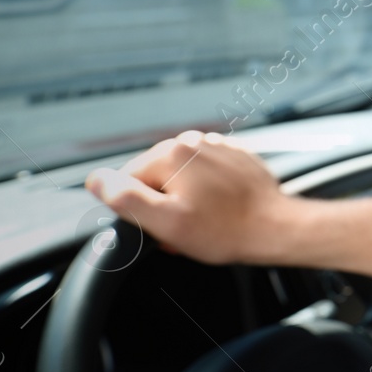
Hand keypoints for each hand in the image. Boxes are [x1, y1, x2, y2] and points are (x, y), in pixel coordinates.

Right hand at [84, 130, 299, 265]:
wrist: (275, 228)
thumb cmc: (224, 230)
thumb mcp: (165, 223)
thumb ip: (125, 199)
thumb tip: (96, 180)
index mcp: (170, 153)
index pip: (128, 181)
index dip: (140, 210)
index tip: (161, 226)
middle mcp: (193, 141)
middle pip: (155, 178)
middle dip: (163, 205)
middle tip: (183, 229)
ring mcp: (216, 146)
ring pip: (181, 177)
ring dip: (184, 199)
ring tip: (204, 222)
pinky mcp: (234, 157)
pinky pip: (206, 175)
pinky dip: (206, 193)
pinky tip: (219, 211)